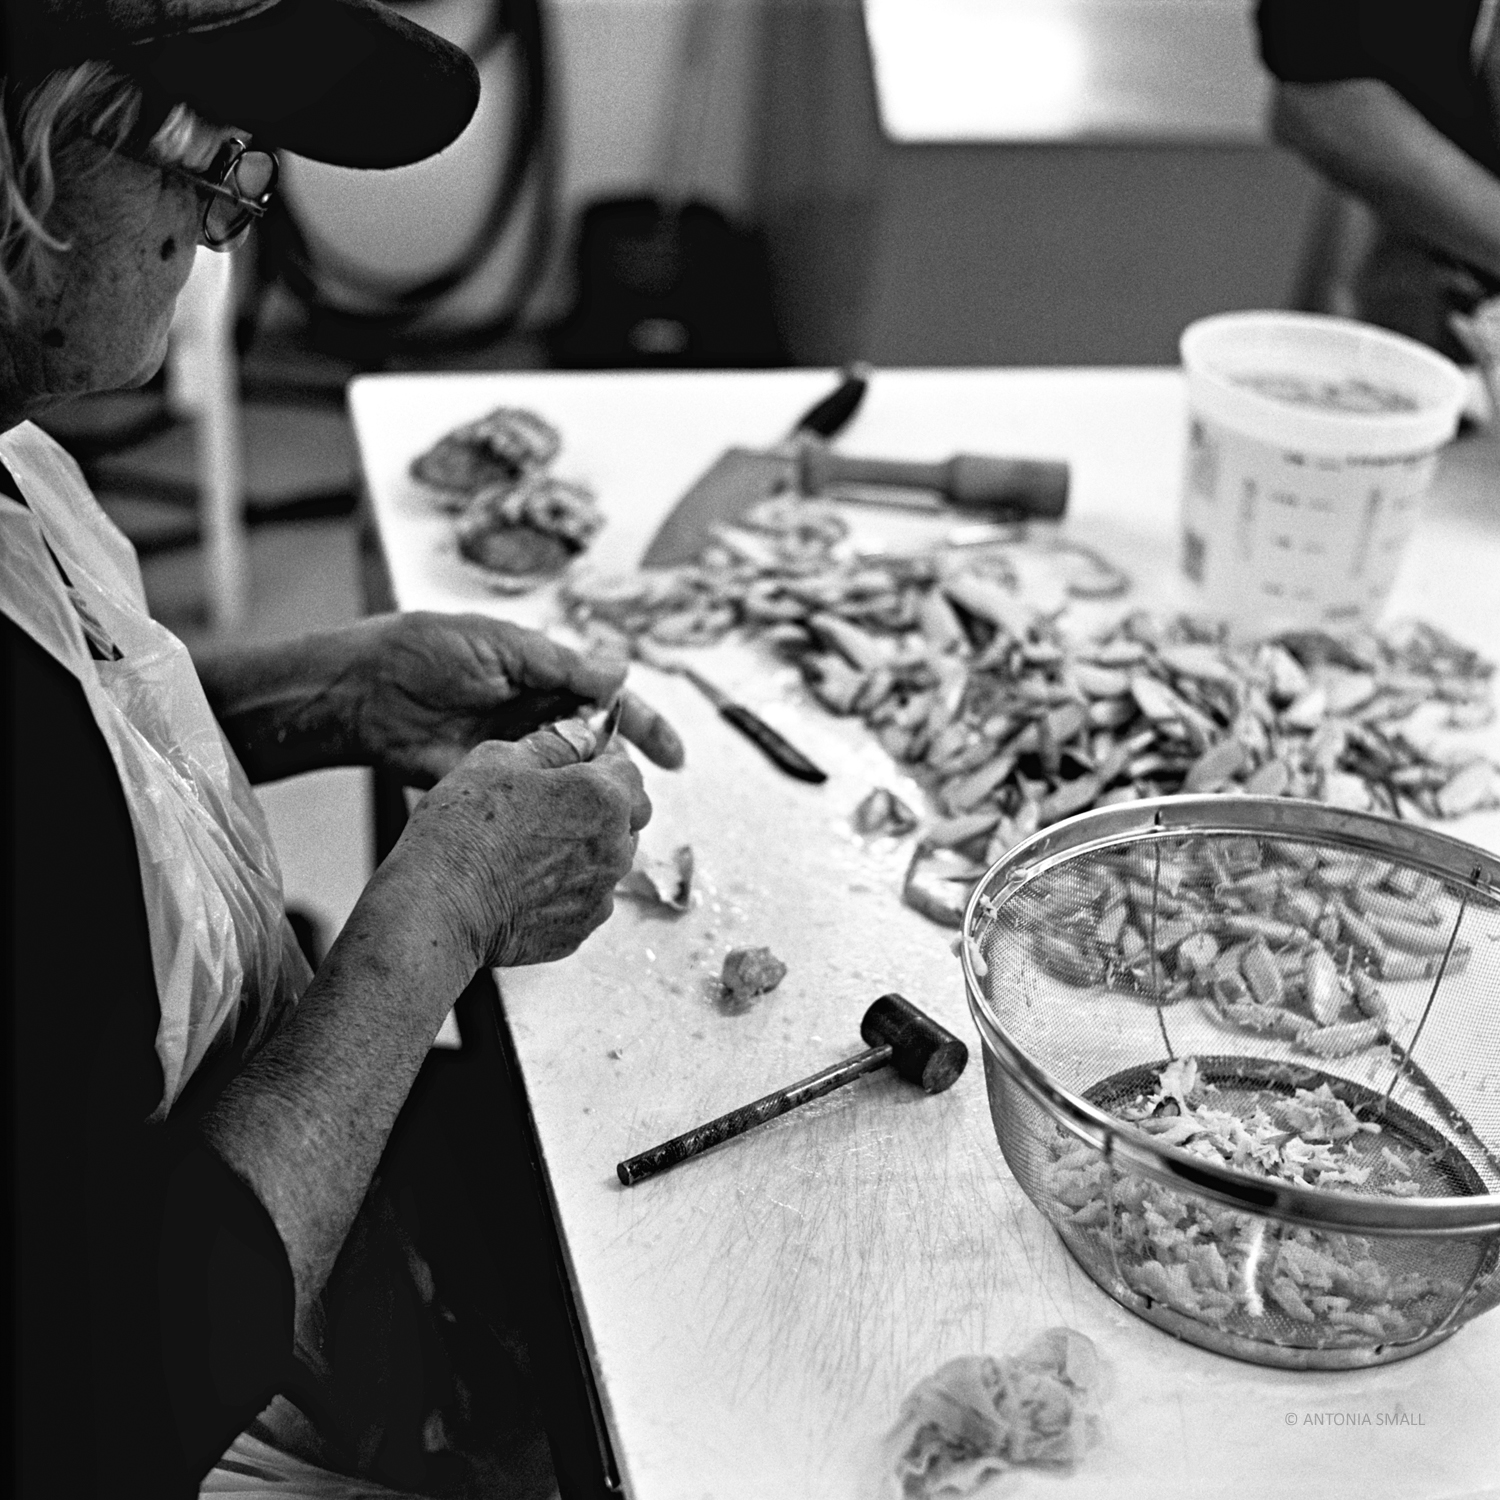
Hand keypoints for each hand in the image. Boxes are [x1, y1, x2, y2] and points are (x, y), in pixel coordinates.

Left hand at [349, 612, 682, 785]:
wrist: (362, 693)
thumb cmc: (425, 651)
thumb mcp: (501, 645)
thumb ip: (562, 665)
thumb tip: (622, 672)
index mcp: (546, 674)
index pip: (610, 701)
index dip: (645, 727)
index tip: (673, 756)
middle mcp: (539, 713)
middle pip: (601, 744)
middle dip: (627, 769)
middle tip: (643, 797)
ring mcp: (519, 751)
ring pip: (574, 777)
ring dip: (596, 794)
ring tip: (617, 816)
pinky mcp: (494, 782)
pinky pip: (537, 800)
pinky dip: (558, 814)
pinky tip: (577, 829)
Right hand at [386, 731, 650, 969]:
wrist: (438, 908)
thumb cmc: (464, 829)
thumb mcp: (499, 760)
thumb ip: (553, 744)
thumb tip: (582, 736)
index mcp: (604, 798)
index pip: (628, 771)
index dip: (601, 765)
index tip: (574, 768)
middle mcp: (615, 848)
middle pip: (627, 819)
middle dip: (602, 809)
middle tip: (550, 808)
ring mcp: (600, 894)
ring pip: (607, 862)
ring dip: (583, 851)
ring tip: (528, 850)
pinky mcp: (580, 931)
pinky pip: (584, 900)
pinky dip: (564, 890)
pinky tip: (522, 885)